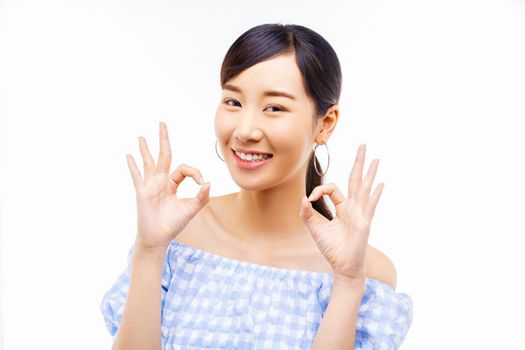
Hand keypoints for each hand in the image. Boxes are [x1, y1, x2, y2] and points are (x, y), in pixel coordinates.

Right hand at [126, 121, 210, 249]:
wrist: (158, 238)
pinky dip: (133, 166)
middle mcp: (161, 182)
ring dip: (145, 149)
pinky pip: (137, 176)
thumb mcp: (191, 209)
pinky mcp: (142, 192)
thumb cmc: (173, 224)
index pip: (184, 169)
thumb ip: (202, 197)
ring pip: (148, 162)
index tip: (201, 182)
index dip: (194, 172)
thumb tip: (208, 182)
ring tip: (141, 136)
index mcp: (172, 184)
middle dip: (163, 139)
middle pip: (163, 155)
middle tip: (162, 123)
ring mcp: (150, 186)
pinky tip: (128, 156)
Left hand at [300, 144, 383, 284]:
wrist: (342, 266)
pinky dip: (375, 195)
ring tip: (376, 158)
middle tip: (363, 145)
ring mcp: (360, 213)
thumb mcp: (315, 229)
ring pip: (365, 188)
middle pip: (356, 179)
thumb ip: (308, 214)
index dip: (320, 189)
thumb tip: (304, 199)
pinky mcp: (364, 222)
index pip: (332, 188)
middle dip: (359, 162)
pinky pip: (370, 206)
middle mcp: (353, 207)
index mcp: (342, 208)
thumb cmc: (331, 249)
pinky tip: (380, 184)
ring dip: (370, 173)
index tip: (310, 199)